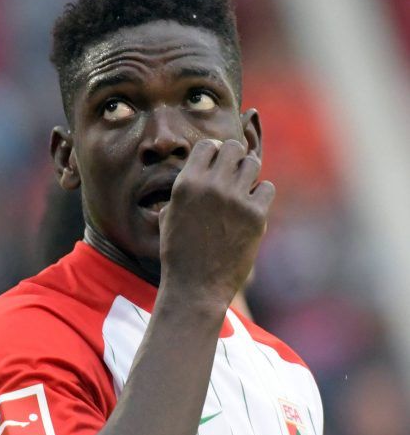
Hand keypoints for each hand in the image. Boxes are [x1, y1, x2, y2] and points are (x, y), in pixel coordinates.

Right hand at [159, 138, 274, 306]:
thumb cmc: (178, 255)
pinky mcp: (256, 216)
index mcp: (186, 183)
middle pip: (233, 148)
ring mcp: (235, 200)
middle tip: (233, 175)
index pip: (207, 146)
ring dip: (249, 173)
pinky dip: (261, 195)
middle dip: (234, 158)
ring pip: (253, 163)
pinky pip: (267, 188)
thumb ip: (182, 191)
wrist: (196, 288)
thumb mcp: (168, 217)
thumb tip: (197, 174)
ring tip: (243, 189)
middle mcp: (211, 186)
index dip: (214, 153)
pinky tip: (251, 209)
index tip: (217, 164)